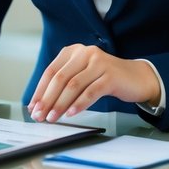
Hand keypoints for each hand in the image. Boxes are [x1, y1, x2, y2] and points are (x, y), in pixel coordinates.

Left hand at [27, 44, 160, 121]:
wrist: (136, 78)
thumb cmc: (105, 78)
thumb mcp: (82, 75)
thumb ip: (64, 85)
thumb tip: (41, 104)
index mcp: (73, 51)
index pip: (51, 71)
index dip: (40, 90)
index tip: (33, 107)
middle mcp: (85, 52)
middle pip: (60, 78)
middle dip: (47, 99)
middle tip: (40, 115)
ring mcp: (99, 62)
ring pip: (73, 85)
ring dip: (60, 104)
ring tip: (53, 117)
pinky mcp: (111, 75)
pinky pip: (91, 92)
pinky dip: (79, 104)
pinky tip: (71, 113)